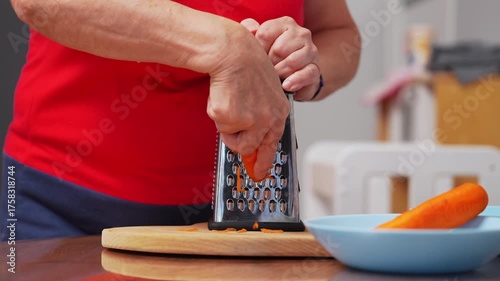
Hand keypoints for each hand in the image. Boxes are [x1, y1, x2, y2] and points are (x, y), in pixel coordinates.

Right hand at [207, 24, 289, 179]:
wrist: (234, 54)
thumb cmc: (247, 69)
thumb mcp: (264, 94)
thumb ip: (260, 117)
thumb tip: (250, 143)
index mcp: (279, 112)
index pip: (273, 143)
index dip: (265, 159)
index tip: (262, 171)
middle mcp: (268, 119)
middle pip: (251, 148)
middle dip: (246, 155)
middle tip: (249, 168)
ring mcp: (250, 121)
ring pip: (234, 140)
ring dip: (228, 128)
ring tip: (229, 105)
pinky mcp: (232, 118)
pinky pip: (220, 127)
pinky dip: (218, 115)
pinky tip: (224, 97)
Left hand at [241, 17, 320, 100]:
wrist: (290, 78)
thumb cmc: (271, 58)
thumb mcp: (258, 42)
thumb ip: (250, 29)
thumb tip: (252, 30)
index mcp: (284, 24)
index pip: (265, 34)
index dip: (258, 50)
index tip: (258, 58)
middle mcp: (300, 34)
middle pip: (279, 49)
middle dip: (269, 64)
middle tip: (267, 70)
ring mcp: (311, 51)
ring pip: (292, 62)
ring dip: (280, 73)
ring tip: (276, 77)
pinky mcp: (315, 68)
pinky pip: (306, 74)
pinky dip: (294, 81)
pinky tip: (286, 85)